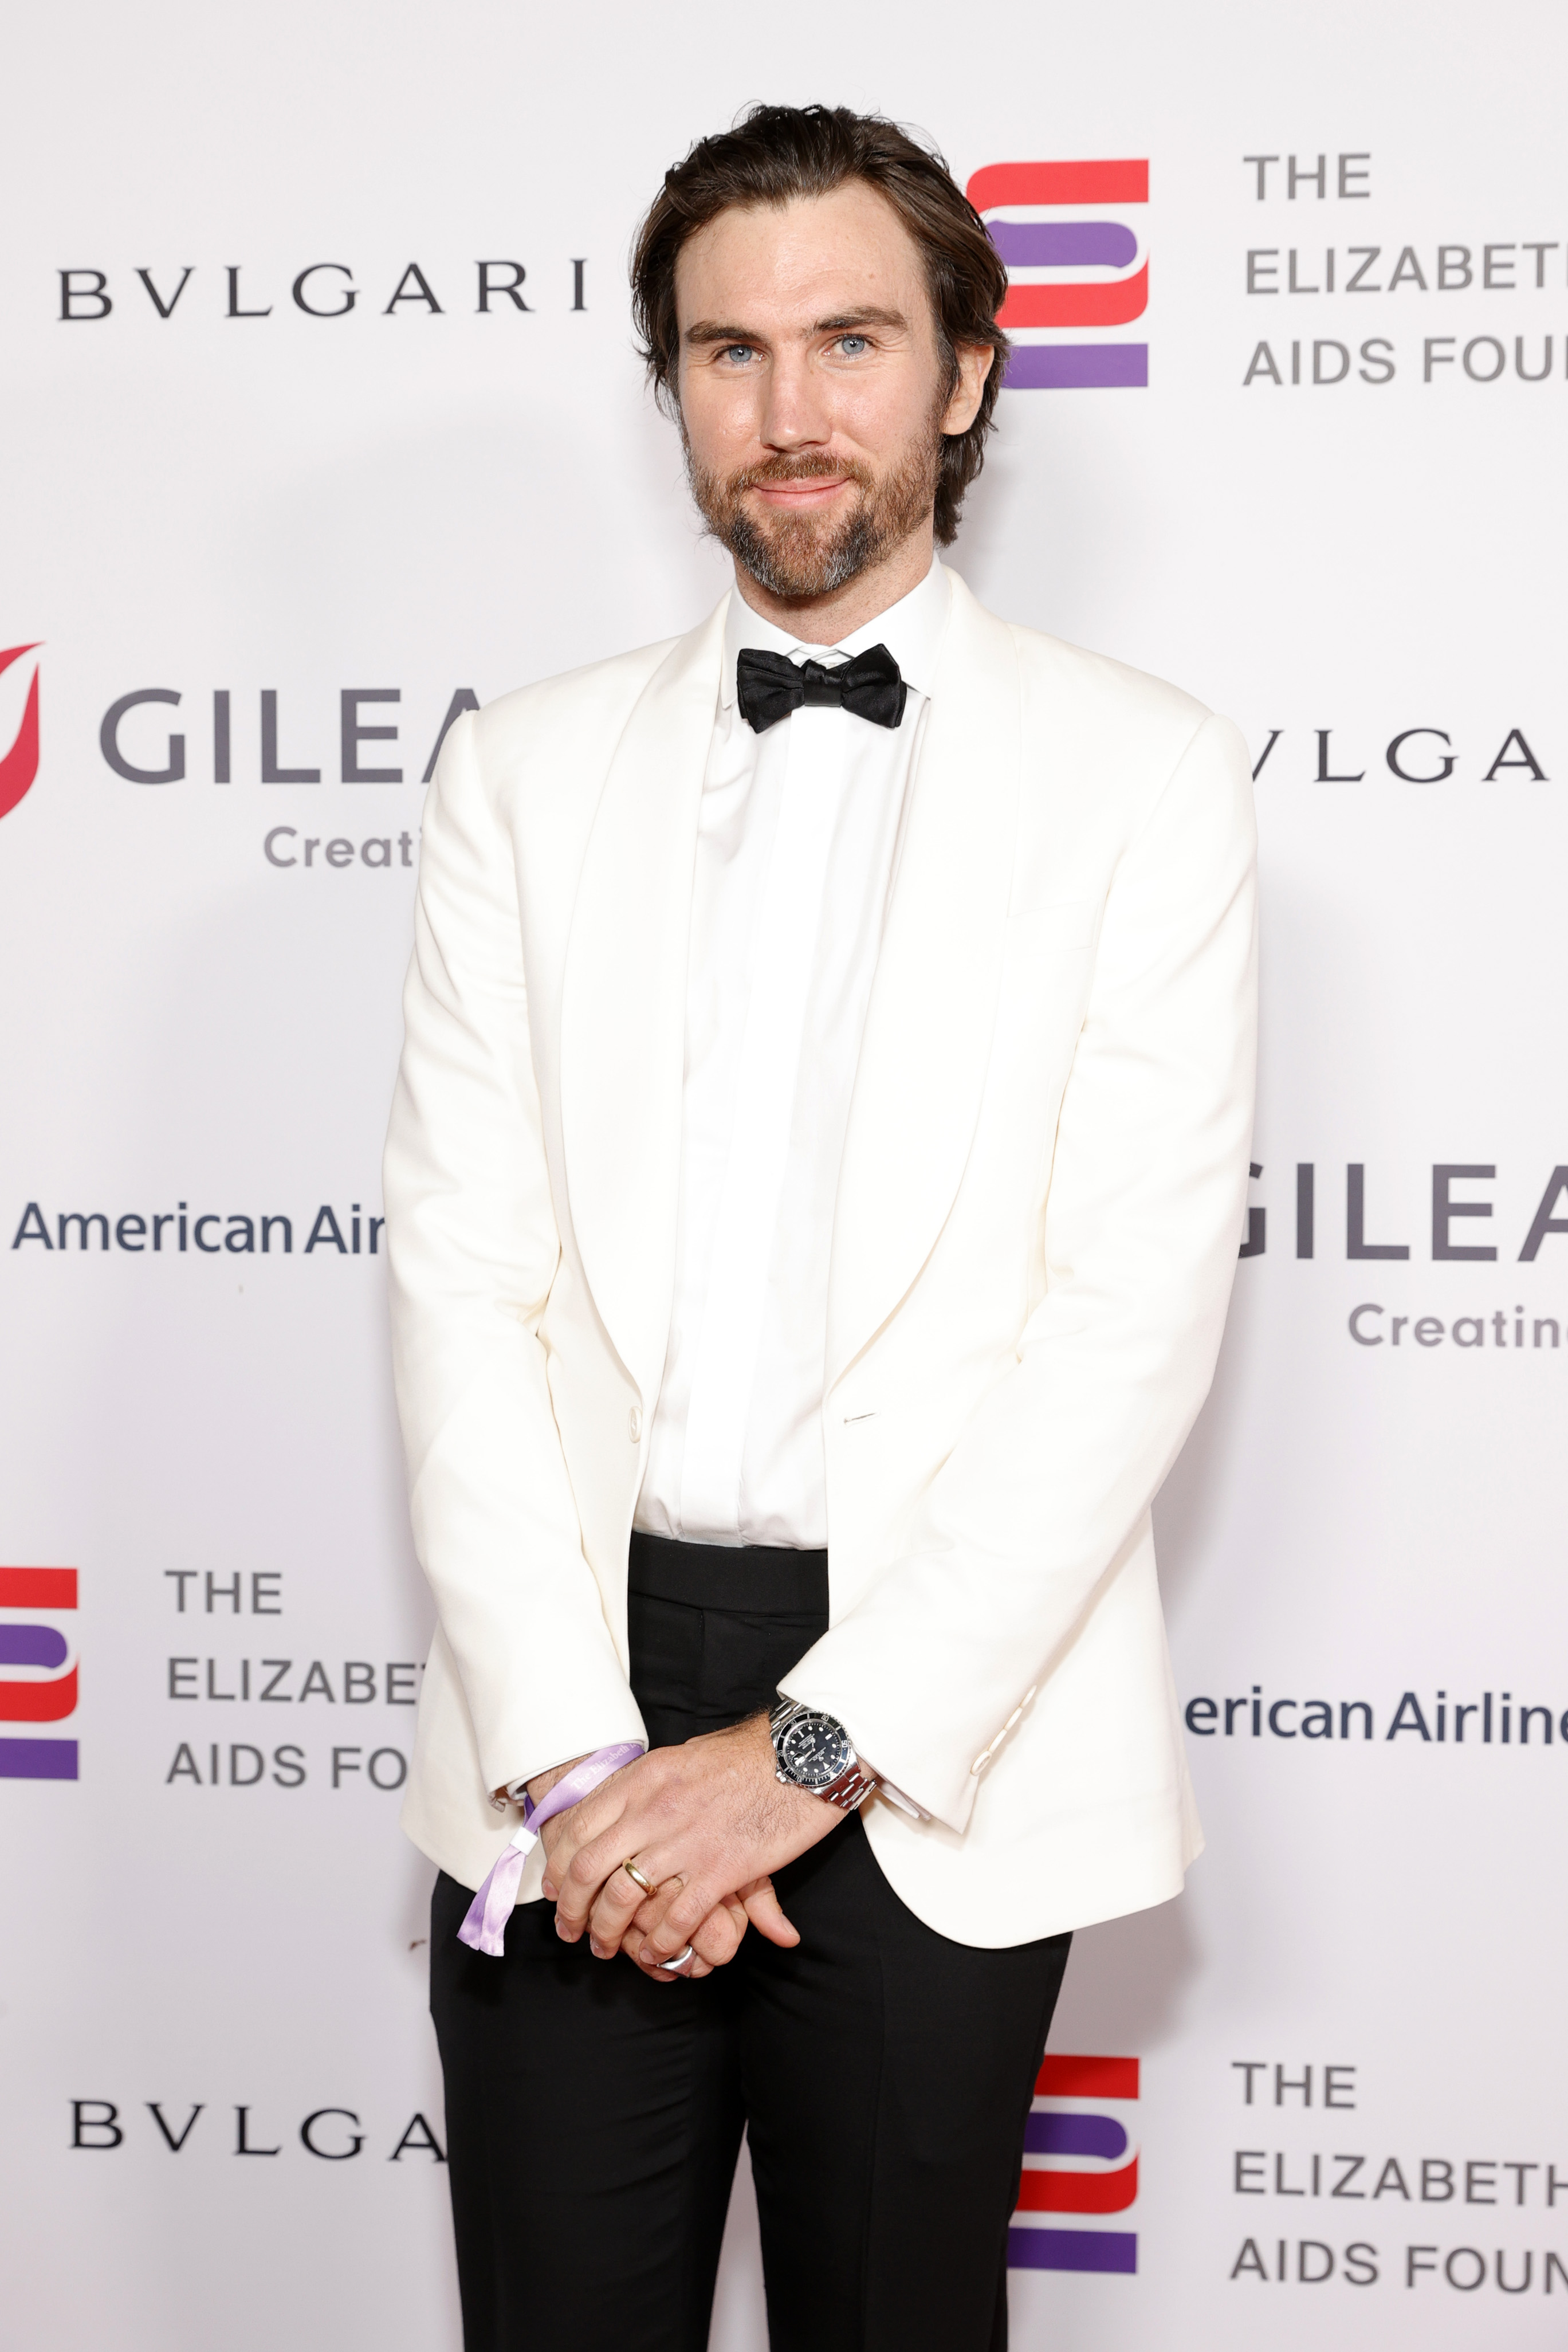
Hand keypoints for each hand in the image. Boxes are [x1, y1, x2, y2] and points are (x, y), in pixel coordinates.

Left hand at [526, 1756, 749, 1981]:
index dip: (559, 1866)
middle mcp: (654, 1809)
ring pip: (624, 1896)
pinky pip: (677, 1917)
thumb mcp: (684, 1758)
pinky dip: (661, 1942)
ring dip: (609, 1931)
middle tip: (571, 1930)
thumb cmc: (747, 1754)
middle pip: (589, 1867)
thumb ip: (650, 1787)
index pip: (579, 1827)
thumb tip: (626, 1803)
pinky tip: (658, 1952)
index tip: (556, 1890)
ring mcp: (685, 1840)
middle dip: (573, 1908)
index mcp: (643, 1779)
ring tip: (607, 1947)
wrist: (802, 1754)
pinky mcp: (721, 1868)